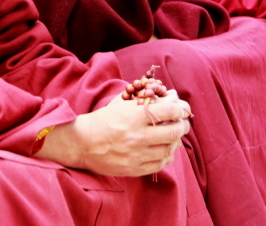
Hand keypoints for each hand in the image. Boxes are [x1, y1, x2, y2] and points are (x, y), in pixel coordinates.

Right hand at [35, 93, 190, 176]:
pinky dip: (166, 157)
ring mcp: (137, 155)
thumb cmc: (103, 120)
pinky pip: (159, 164)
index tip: (181, 108)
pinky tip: (164, 150)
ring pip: (169, 149)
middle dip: (183, 125)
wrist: (82, 142)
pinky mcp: (134, 169)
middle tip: (182, 123)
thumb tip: (172, 97)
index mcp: (134, 116)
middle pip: (174, 131)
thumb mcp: (122, 104)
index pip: (169, 110)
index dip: (180, 108)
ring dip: (175, 142)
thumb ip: (147, 99)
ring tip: (172, 136)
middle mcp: (138, 136)